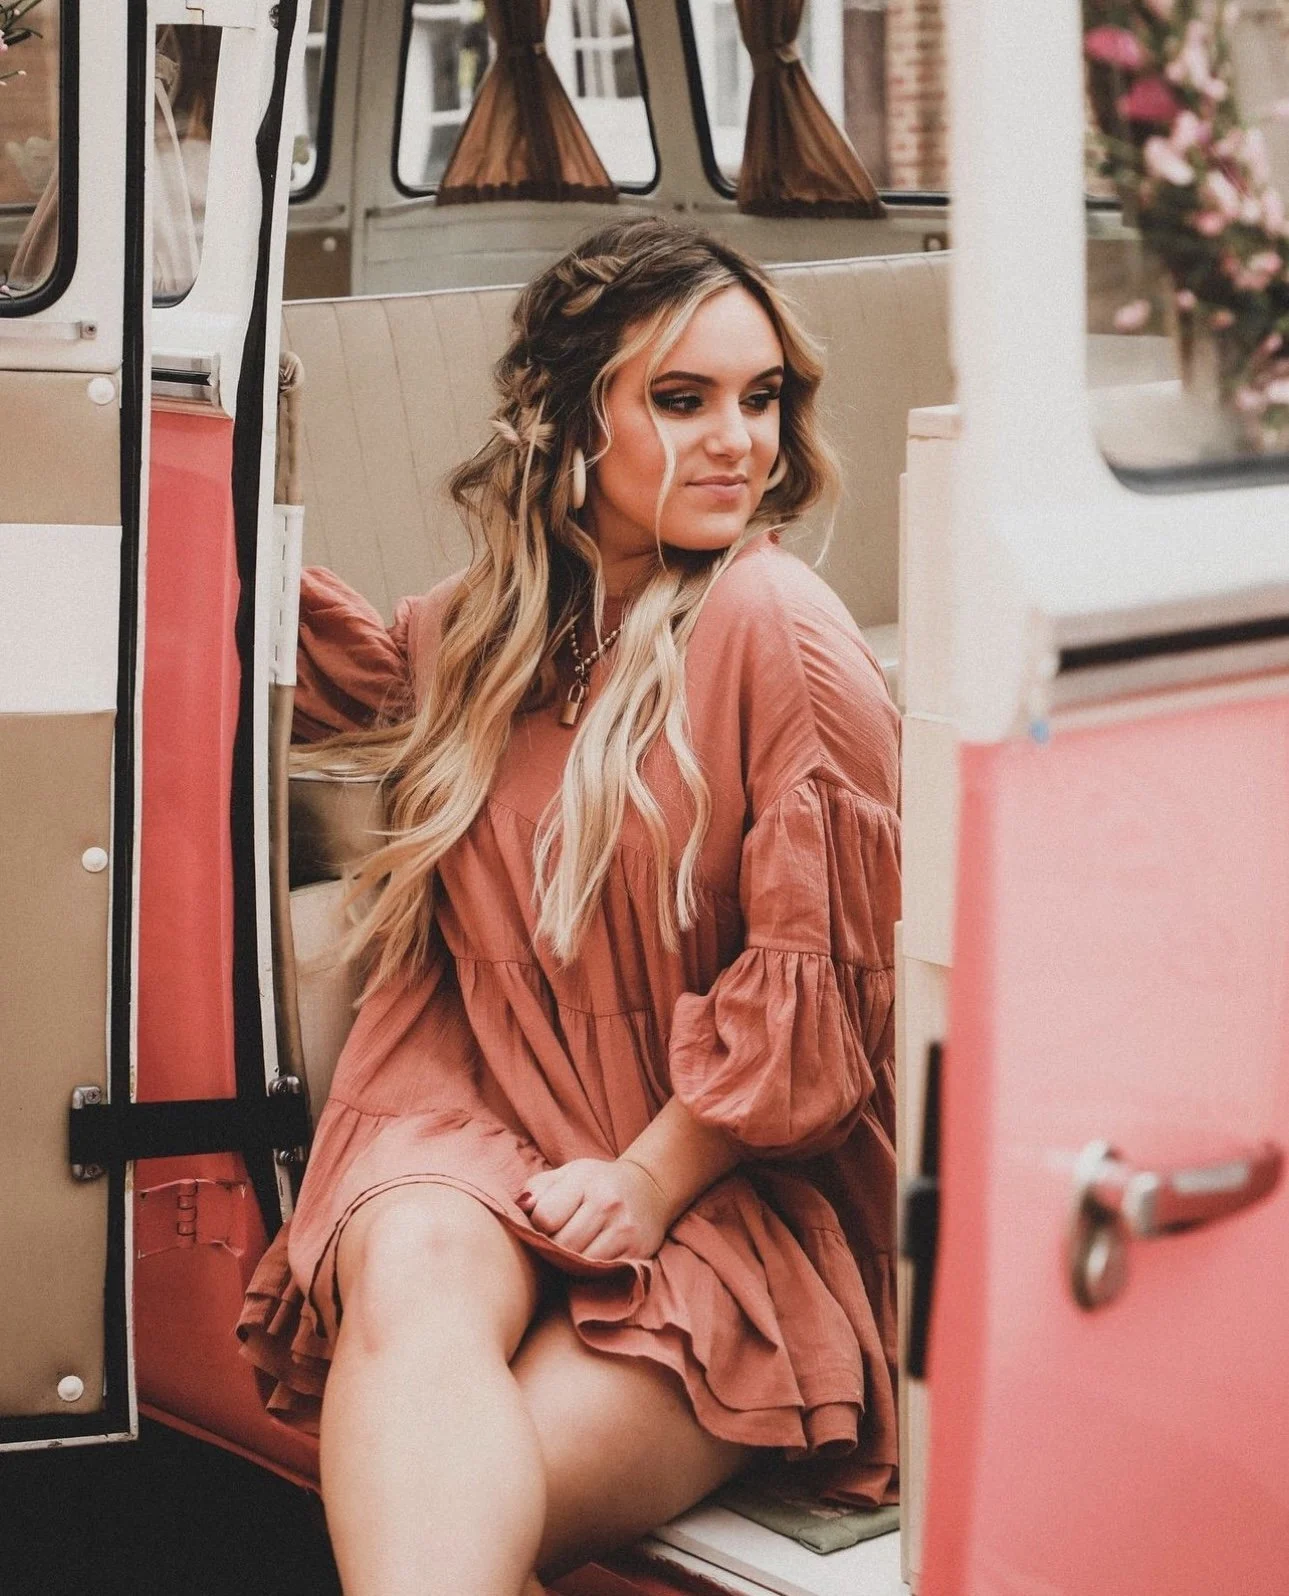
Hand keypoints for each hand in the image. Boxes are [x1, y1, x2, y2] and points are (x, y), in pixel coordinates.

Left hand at [516, 1156, 670, 1260]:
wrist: (650, 1187)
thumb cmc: (598, 1182)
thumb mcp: (568, 1174)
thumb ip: (538, 1188)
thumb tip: (519, 1208)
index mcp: (585, 1180)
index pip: (545, 1217)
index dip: (537, 1226)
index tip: (544, 1224)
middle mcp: (607, 1203)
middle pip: (561, 1245)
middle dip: (552, 1248)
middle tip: (555, 1242)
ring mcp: (624, 1230)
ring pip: (579, 1263)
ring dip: (569, 1263)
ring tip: (571, 1250)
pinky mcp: (637, 1252)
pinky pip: (600, 1273)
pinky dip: (589, 1271)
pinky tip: (589, 1258)